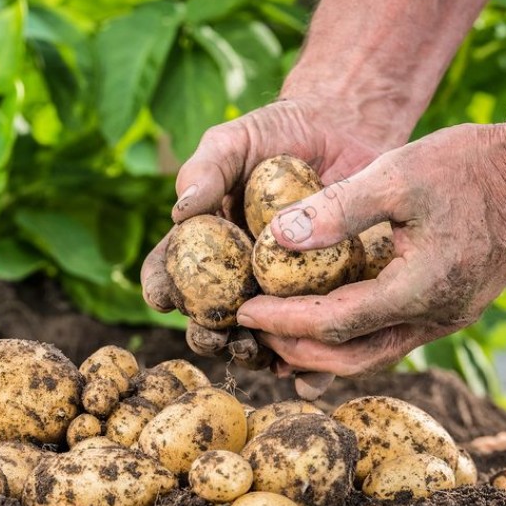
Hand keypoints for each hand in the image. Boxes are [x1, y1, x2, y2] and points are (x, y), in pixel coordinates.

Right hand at [140, 97, 384, 372]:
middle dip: (207, 335)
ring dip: (253, 354)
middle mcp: (236, 278)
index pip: (169, 274)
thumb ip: (206, 170)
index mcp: (203, 246)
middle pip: (210, 320)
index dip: (161, 289)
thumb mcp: (235, 140)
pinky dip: (310, 367)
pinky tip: (309, 375)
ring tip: (258, 352)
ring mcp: (280, 294)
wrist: (344, 130)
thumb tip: (180, 211)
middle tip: (214, 334)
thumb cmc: (276, 133)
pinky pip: (314, 340)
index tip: (163, 297)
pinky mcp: (326, 299)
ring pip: (258, 339)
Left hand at [235, 121, 505, 375]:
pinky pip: (389, 338)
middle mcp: (436, 317)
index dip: (283, 320)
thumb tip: (277, 239)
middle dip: (295, 348)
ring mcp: (446, 319)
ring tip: (274, 336)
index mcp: (422, 288)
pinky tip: (319, 327)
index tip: (243, 310)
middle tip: (251, 329)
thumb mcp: (398, 172)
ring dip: (320, 352)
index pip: (335, 323)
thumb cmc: (470, 164)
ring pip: (371, 355)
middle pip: (350, 357)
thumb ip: (338, 208)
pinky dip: (349, 338)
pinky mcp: (449, 310)